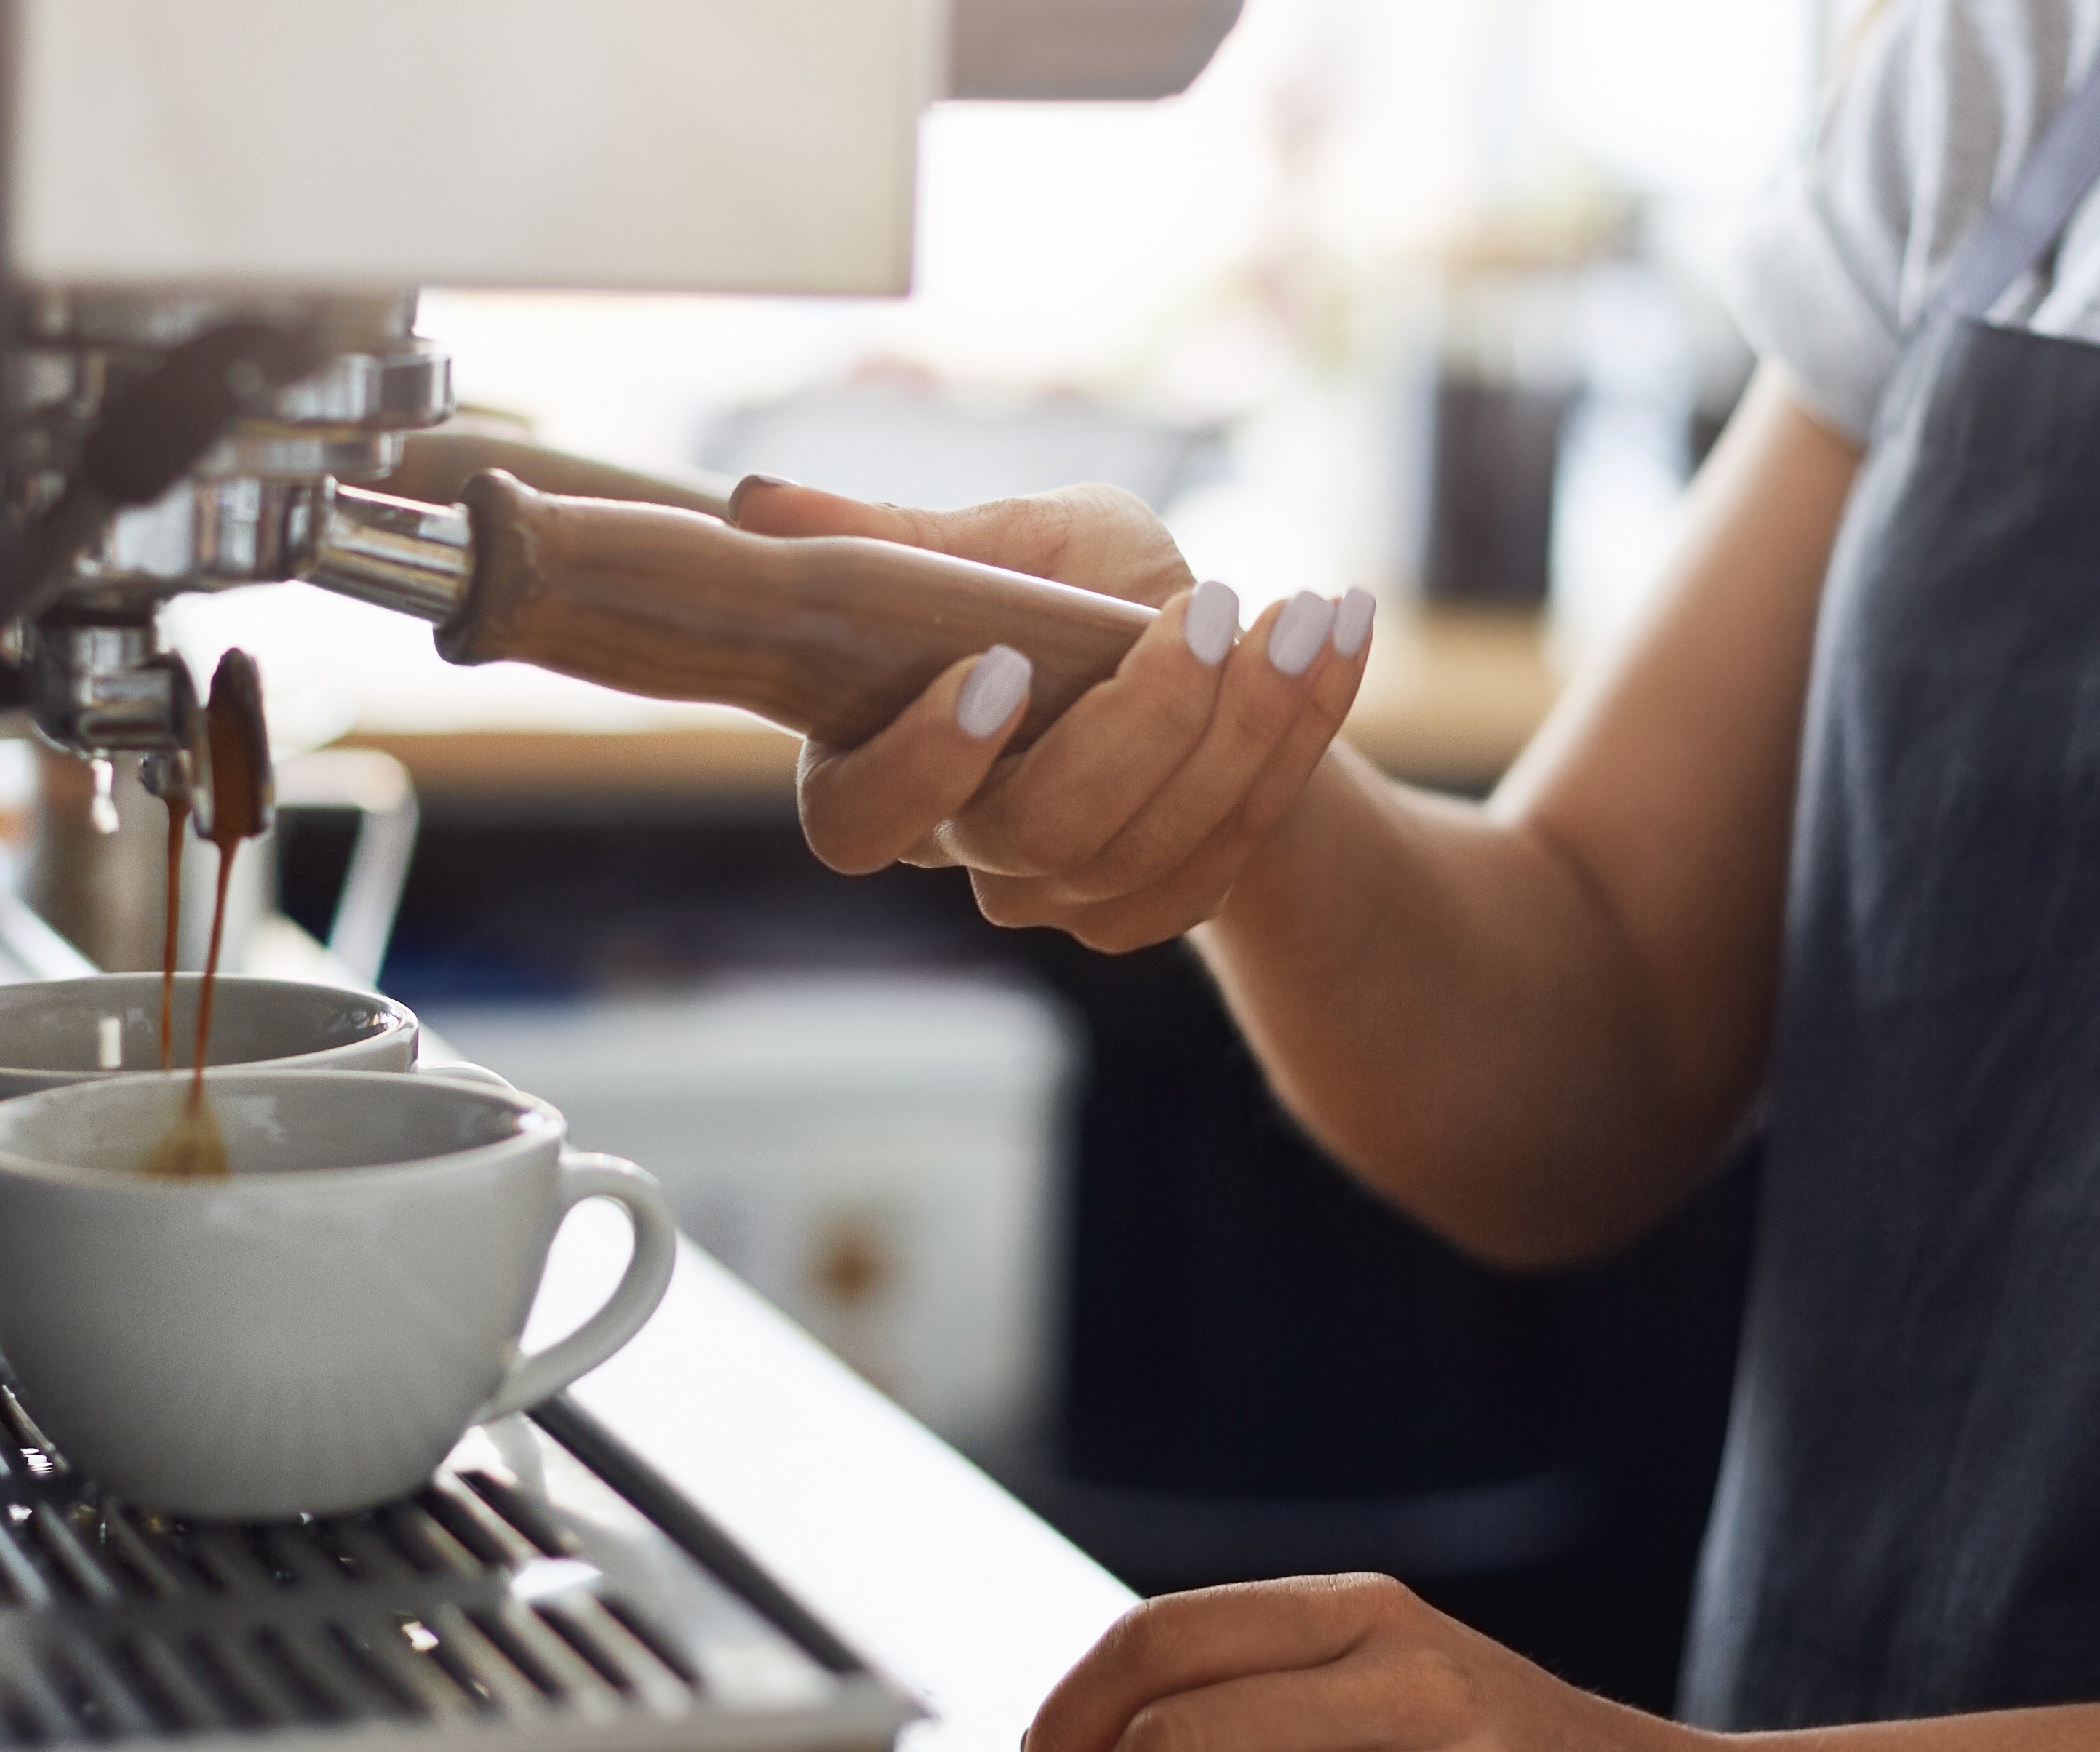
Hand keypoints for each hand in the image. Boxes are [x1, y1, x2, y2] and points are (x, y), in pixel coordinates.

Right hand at [729, 478, 1373, 953]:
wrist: (1194, 651)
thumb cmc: (1063, 583)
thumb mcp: (991, 539)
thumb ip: (893, 533)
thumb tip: (757, 500)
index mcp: (881, 769)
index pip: (861, 820)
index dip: (926, 762)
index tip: (1003, 665)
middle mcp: (967, 849)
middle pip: (1041, 834)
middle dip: (1140, 724)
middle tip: (1206, 608)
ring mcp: (1067, 893)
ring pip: (1157, 847)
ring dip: (1249, 723)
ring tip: (1306, 609)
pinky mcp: (1163, 903)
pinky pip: (1239, 843)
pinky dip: (1303, 734)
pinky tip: (1342, 631)